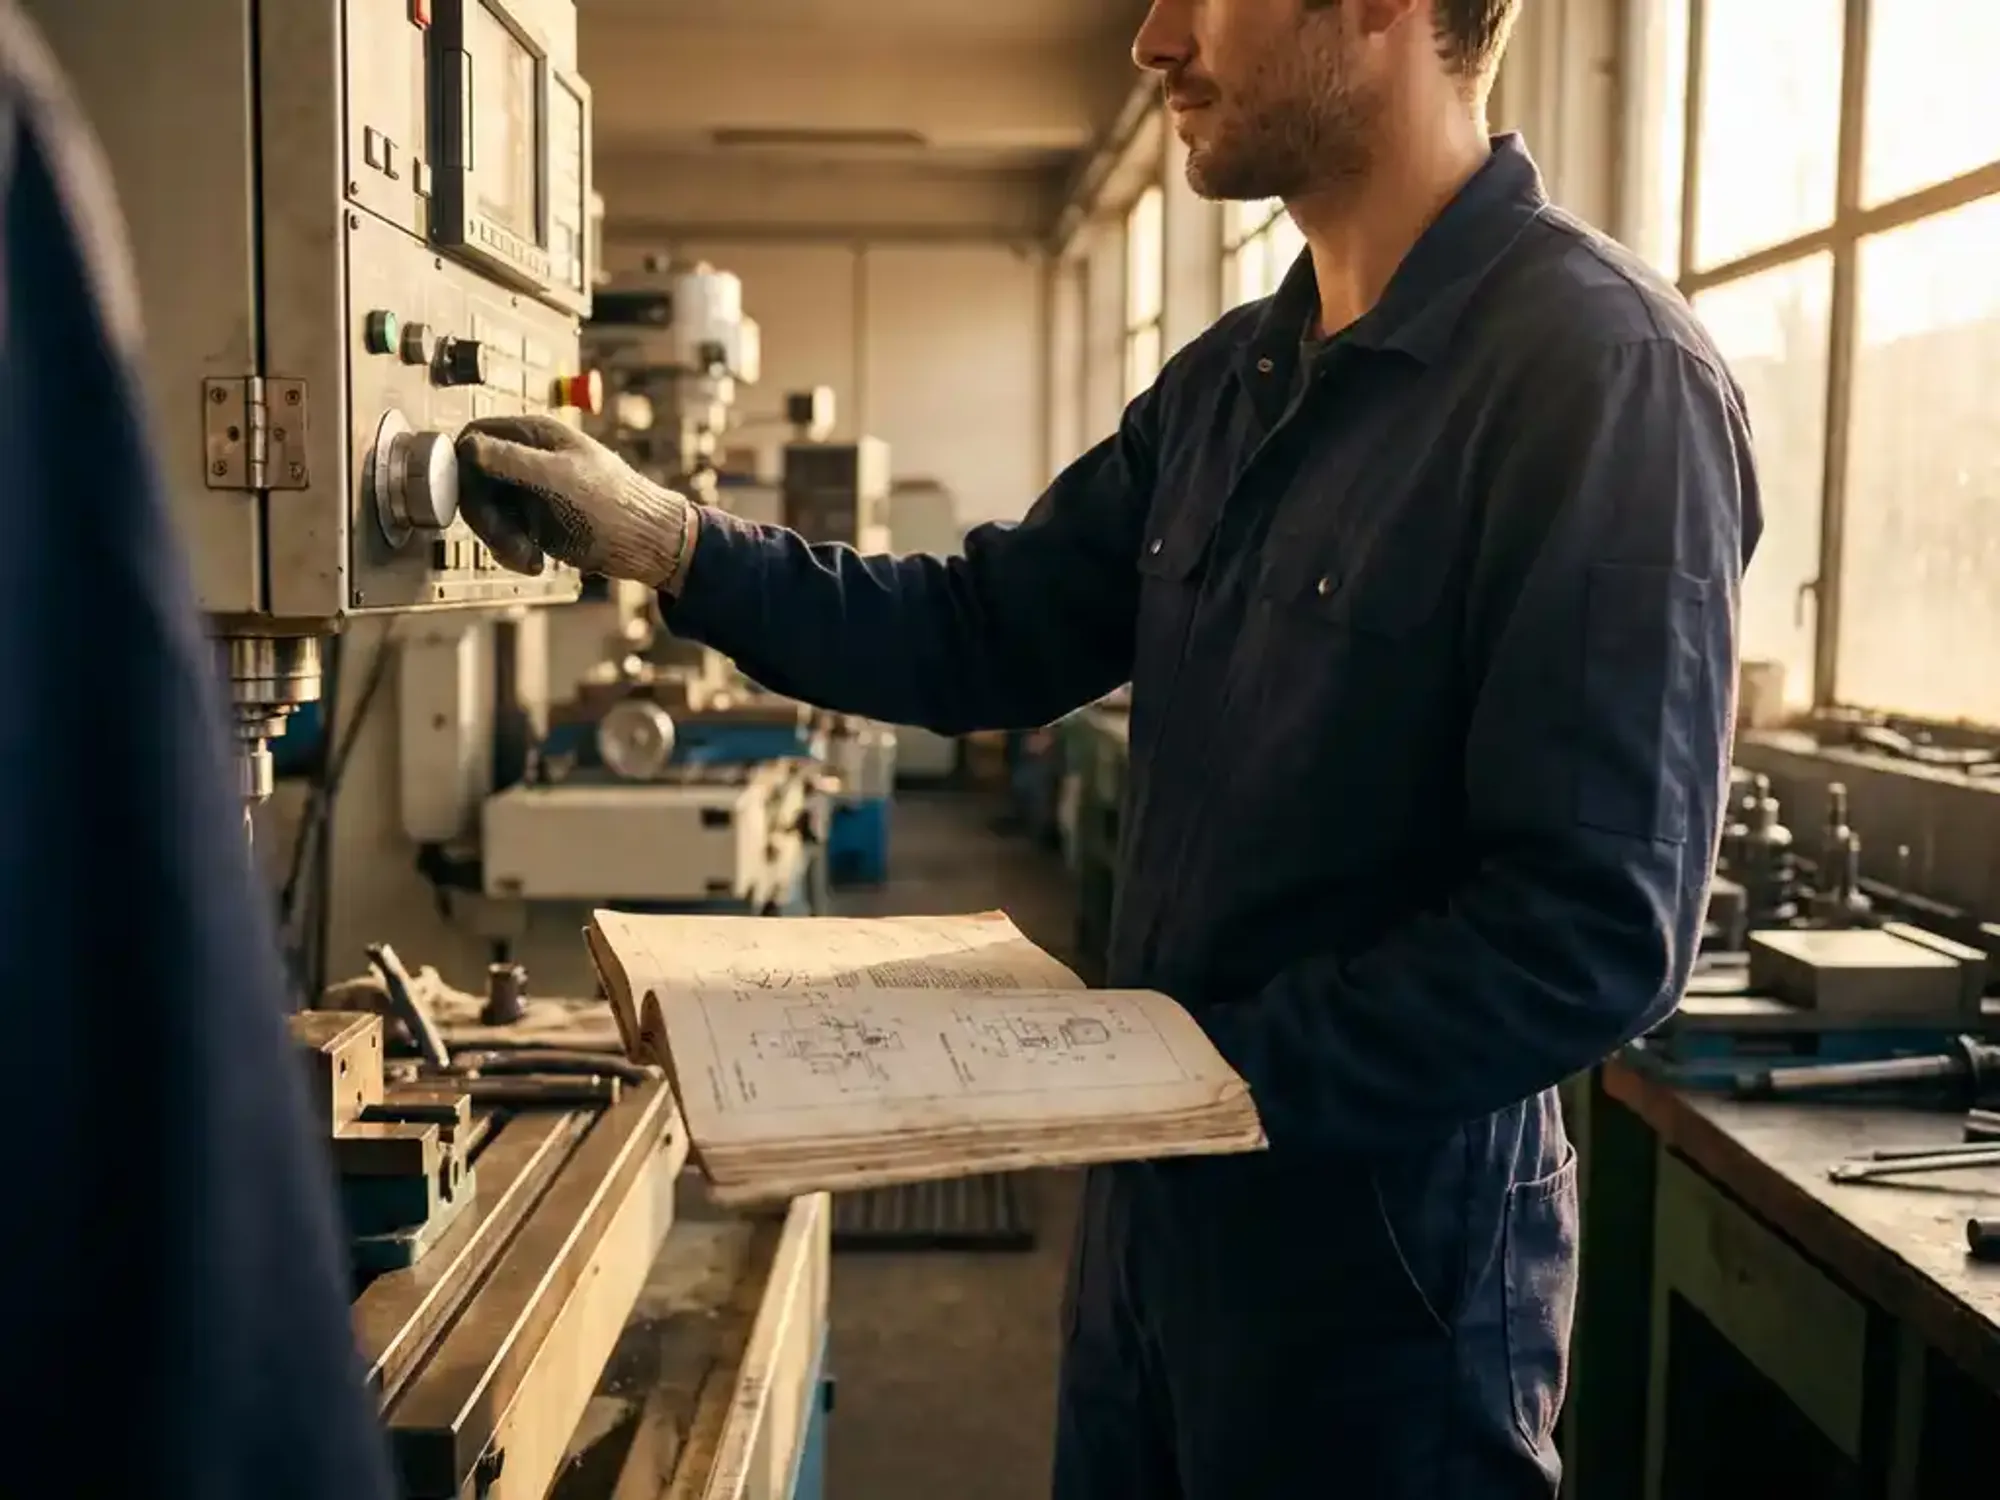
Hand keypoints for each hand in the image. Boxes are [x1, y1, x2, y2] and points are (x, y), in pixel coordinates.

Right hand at [455, 413, 692, 586]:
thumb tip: (469, 445)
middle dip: (486, 515)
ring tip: (527, 559)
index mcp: (534, 435)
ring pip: (487, 512)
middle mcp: (527, 459)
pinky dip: (512, 551)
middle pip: (474, 481)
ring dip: (500, 539)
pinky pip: (504, 533)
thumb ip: (513, 461)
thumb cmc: (613, 504)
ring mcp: (529, 491)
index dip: (464, 466)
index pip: (475, 437)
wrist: (646, 544)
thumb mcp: (559, 478)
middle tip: (504, 540)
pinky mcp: (534, 521)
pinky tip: (535, 562)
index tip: (467, 496)